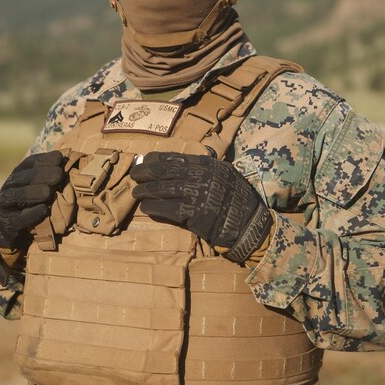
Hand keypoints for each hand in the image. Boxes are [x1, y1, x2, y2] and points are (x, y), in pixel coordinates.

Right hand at [0, 151, 64, 248]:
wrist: (16, 231)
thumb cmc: (35, 204)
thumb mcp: (42, 187)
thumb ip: (51, 175)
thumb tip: (65, 159)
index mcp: (18, 175)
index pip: (29, 163)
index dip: (44, 160)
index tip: (59, 159)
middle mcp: (9, 187)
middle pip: (23, 178)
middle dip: (42, 175)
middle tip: (59, 175)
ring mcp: (5, 205)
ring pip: (18, 196)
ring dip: (34, 193)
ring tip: (49, 192)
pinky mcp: (7, 223)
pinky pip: (18, 219)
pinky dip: (31, 214)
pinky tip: (44, 211)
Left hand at [130, 152, 271, 262]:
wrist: (249, 226)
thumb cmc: (236, 201)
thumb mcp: (225, 176)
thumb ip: (205, 169)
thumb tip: (176, 166)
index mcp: (210, 165)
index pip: (176, 158)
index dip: (156, 159)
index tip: (144, 160)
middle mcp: (203, 176)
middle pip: (165, 172)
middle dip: (145, 173)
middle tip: (134, 175)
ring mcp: (199, 195)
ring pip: (163, 190)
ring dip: (146, 191)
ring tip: (136, 193)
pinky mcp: (195, 214)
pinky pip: (168, 209)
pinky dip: (154, 208)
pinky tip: (146, 208)